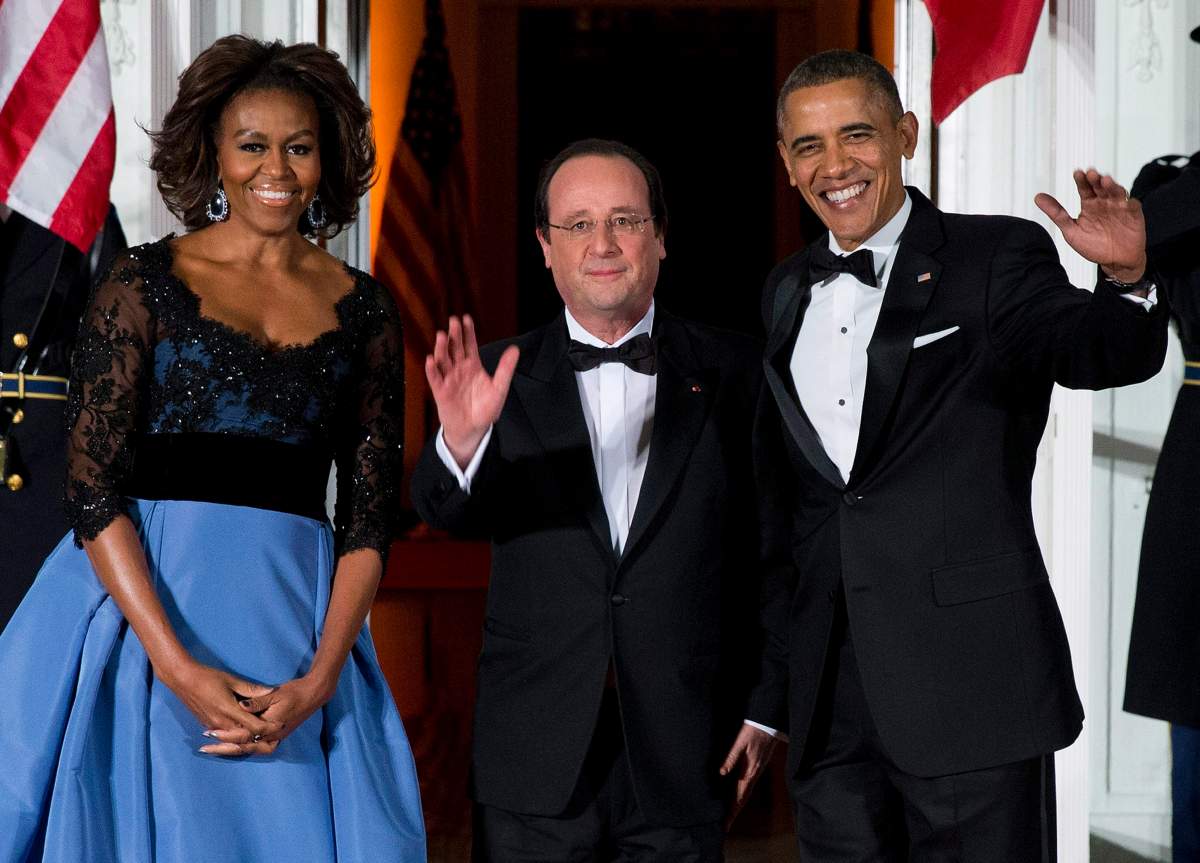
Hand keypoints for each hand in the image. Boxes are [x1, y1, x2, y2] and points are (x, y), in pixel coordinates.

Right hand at [157, 660, 281, 753]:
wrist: (182, 679)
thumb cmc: (207, 677)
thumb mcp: (232, 680)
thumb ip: (251, 689)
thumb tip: (271, 691)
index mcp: (230, 711)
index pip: (254, 726)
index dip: (268, 727)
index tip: (280, 724)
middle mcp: (221, 722)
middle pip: (245, 737)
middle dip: (261, 737)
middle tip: (275, 734)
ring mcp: (212, 725)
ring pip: (234, 739)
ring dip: (248, 738)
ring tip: (263, 736)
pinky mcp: (207, 725)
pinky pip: (225, 736)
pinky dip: (236, 737)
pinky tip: (244, 734)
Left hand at [198, 675, 329, 756]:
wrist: (314, 695)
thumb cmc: (295, 693)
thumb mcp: (276, 694)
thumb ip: (257, 701)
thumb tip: (241, 705)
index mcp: (271, 727)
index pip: (244, 735)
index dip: (225, 735)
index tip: (209, 733)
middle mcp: (272, 737)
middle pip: (242, 748)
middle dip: (222, 749)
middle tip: (203, 749)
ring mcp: (274, 738)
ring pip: (247, 749)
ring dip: (228, 750)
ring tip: (210, 749)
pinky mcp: (273, 736)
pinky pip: (253, 746)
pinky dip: (239, 747)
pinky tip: (227, 745)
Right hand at [424, 315, 518, 469]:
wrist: (473, 429)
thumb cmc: (485, 409)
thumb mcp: (499, 388)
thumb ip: (505, 369)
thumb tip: (515, 349)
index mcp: (473, 365)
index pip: (469, 344)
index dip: (468, 332)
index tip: (466, 318)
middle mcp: (459, 369)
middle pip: (455, 348)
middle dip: (454, 334)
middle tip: (453, 321)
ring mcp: (449, 379)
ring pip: (443, 360)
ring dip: (441, 348)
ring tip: (441, 335)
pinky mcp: (441, 391)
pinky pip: (435, 378)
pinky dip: (432, 369)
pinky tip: (431, 360)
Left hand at [719, 723, 777, 828]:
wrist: (767, 724)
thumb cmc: (752, 732)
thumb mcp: (740, 743)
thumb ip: (731, 758)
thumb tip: (721, 772)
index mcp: (749, 772)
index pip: (739, 797)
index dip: (732, 811)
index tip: (726, 823)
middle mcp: (753, 775)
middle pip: (742, 799)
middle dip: (734, 813)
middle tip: (725, 826)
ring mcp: (755, 772)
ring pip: (745, 794)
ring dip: (737, 806)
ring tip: (729, 816)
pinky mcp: (755, 768)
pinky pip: (747, 786)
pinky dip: (741, 795)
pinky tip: (736, 797)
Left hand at [1035, 169, 1146, 283]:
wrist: (1115, 261)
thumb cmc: (1093, 245)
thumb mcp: (1071, 230)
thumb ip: (1056, 213)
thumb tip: (1037, 197)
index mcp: (1090, 204)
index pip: (1085, 189)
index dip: (1081, 181)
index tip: (1077, 173)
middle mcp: (1105, 202)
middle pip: (1100, 187)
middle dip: (1096, 180)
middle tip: (1091, 173)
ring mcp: (1120, 207)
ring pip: (1116, 192)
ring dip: (1112, 186)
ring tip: (1105, 181)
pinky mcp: (1134, 215)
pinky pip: (1133, 206)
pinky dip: (1130, 202)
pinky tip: (1126, 201)